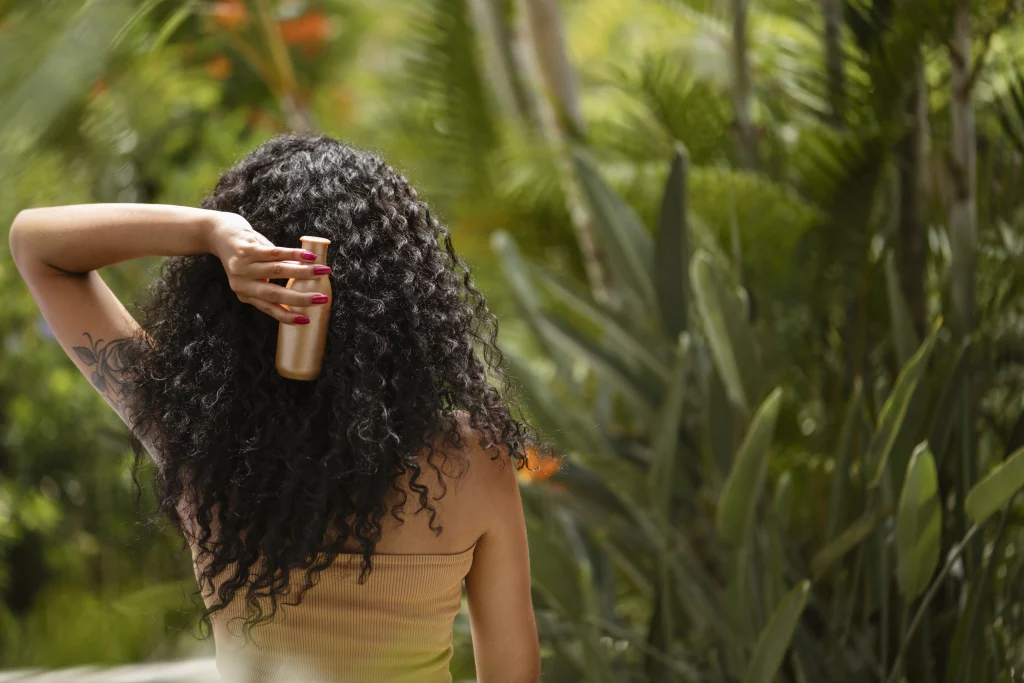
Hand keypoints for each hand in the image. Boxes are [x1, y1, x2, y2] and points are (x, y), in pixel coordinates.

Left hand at [206, 212, 329, 324]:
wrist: (219, 233)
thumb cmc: (244, 257)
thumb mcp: (253, 275)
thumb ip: (271, 282)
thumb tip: (302, 288)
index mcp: (245, 293)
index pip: (269, 308)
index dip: (288, 316)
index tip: (306, 320)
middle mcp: (242, 283)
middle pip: (274, 293)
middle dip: (301, 298)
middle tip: (321, 299)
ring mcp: (243, 265)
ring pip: (278, 271)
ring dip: (303, 272)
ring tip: (323, 272)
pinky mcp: (247, 249)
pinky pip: (275, 253)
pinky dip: (294, 255)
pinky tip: (310, 256)